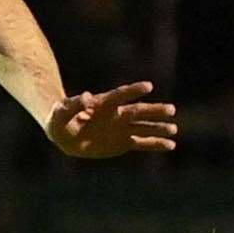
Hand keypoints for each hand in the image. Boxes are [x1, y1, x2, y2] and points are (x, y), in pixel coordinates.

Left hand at [46, 81, 178, 157]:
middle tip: (170, 110)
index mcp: (103, 104)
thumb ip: (71, 105)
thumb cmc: (60, 120)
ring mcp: (122, 128)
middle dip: (153, 111)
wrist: (65, 134)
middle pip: (138, 111)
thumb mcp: (59, 113)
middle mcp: (117, 114)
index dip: (133, 91)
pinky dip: (156, 144)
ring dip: (158, 128)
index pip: (120, 96)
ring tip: (173, 129)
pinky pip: (142, 143)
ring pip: (144, 127)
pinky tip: (171, 145)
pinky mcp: (124, 142)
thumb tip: (86, 96)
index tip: (148, 86)